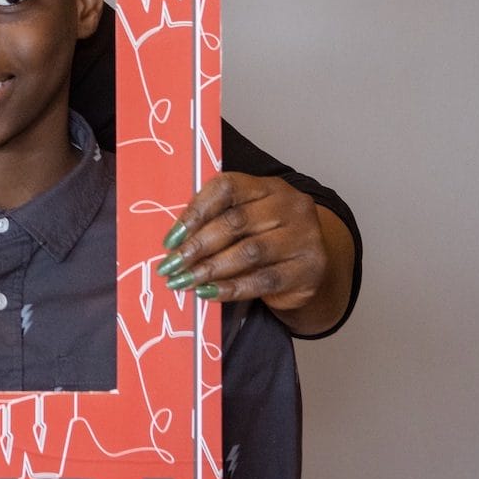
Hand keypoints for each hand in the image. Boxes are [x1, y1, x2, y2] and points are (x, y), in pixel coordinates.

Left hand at [158, 173, 325, 312]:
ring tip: (183, 281)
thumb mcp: (245, 222)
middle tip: (170, 266)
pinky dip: (231, 288)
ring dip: (210, 269)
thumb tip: (173, 242)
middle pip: (235, 222)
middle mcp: (290, 206)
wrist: (308, 270)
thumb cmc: (266, 240)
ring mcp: (304, 237)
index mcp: (268, 186)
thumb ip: (215, 222)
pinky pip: (263, 280)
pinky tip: (208, 293)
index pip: (226, 188)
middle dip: (196, 246)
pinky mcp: (309, 269)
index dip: (194, 212)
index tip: (170, 239)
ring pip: (249, 252)